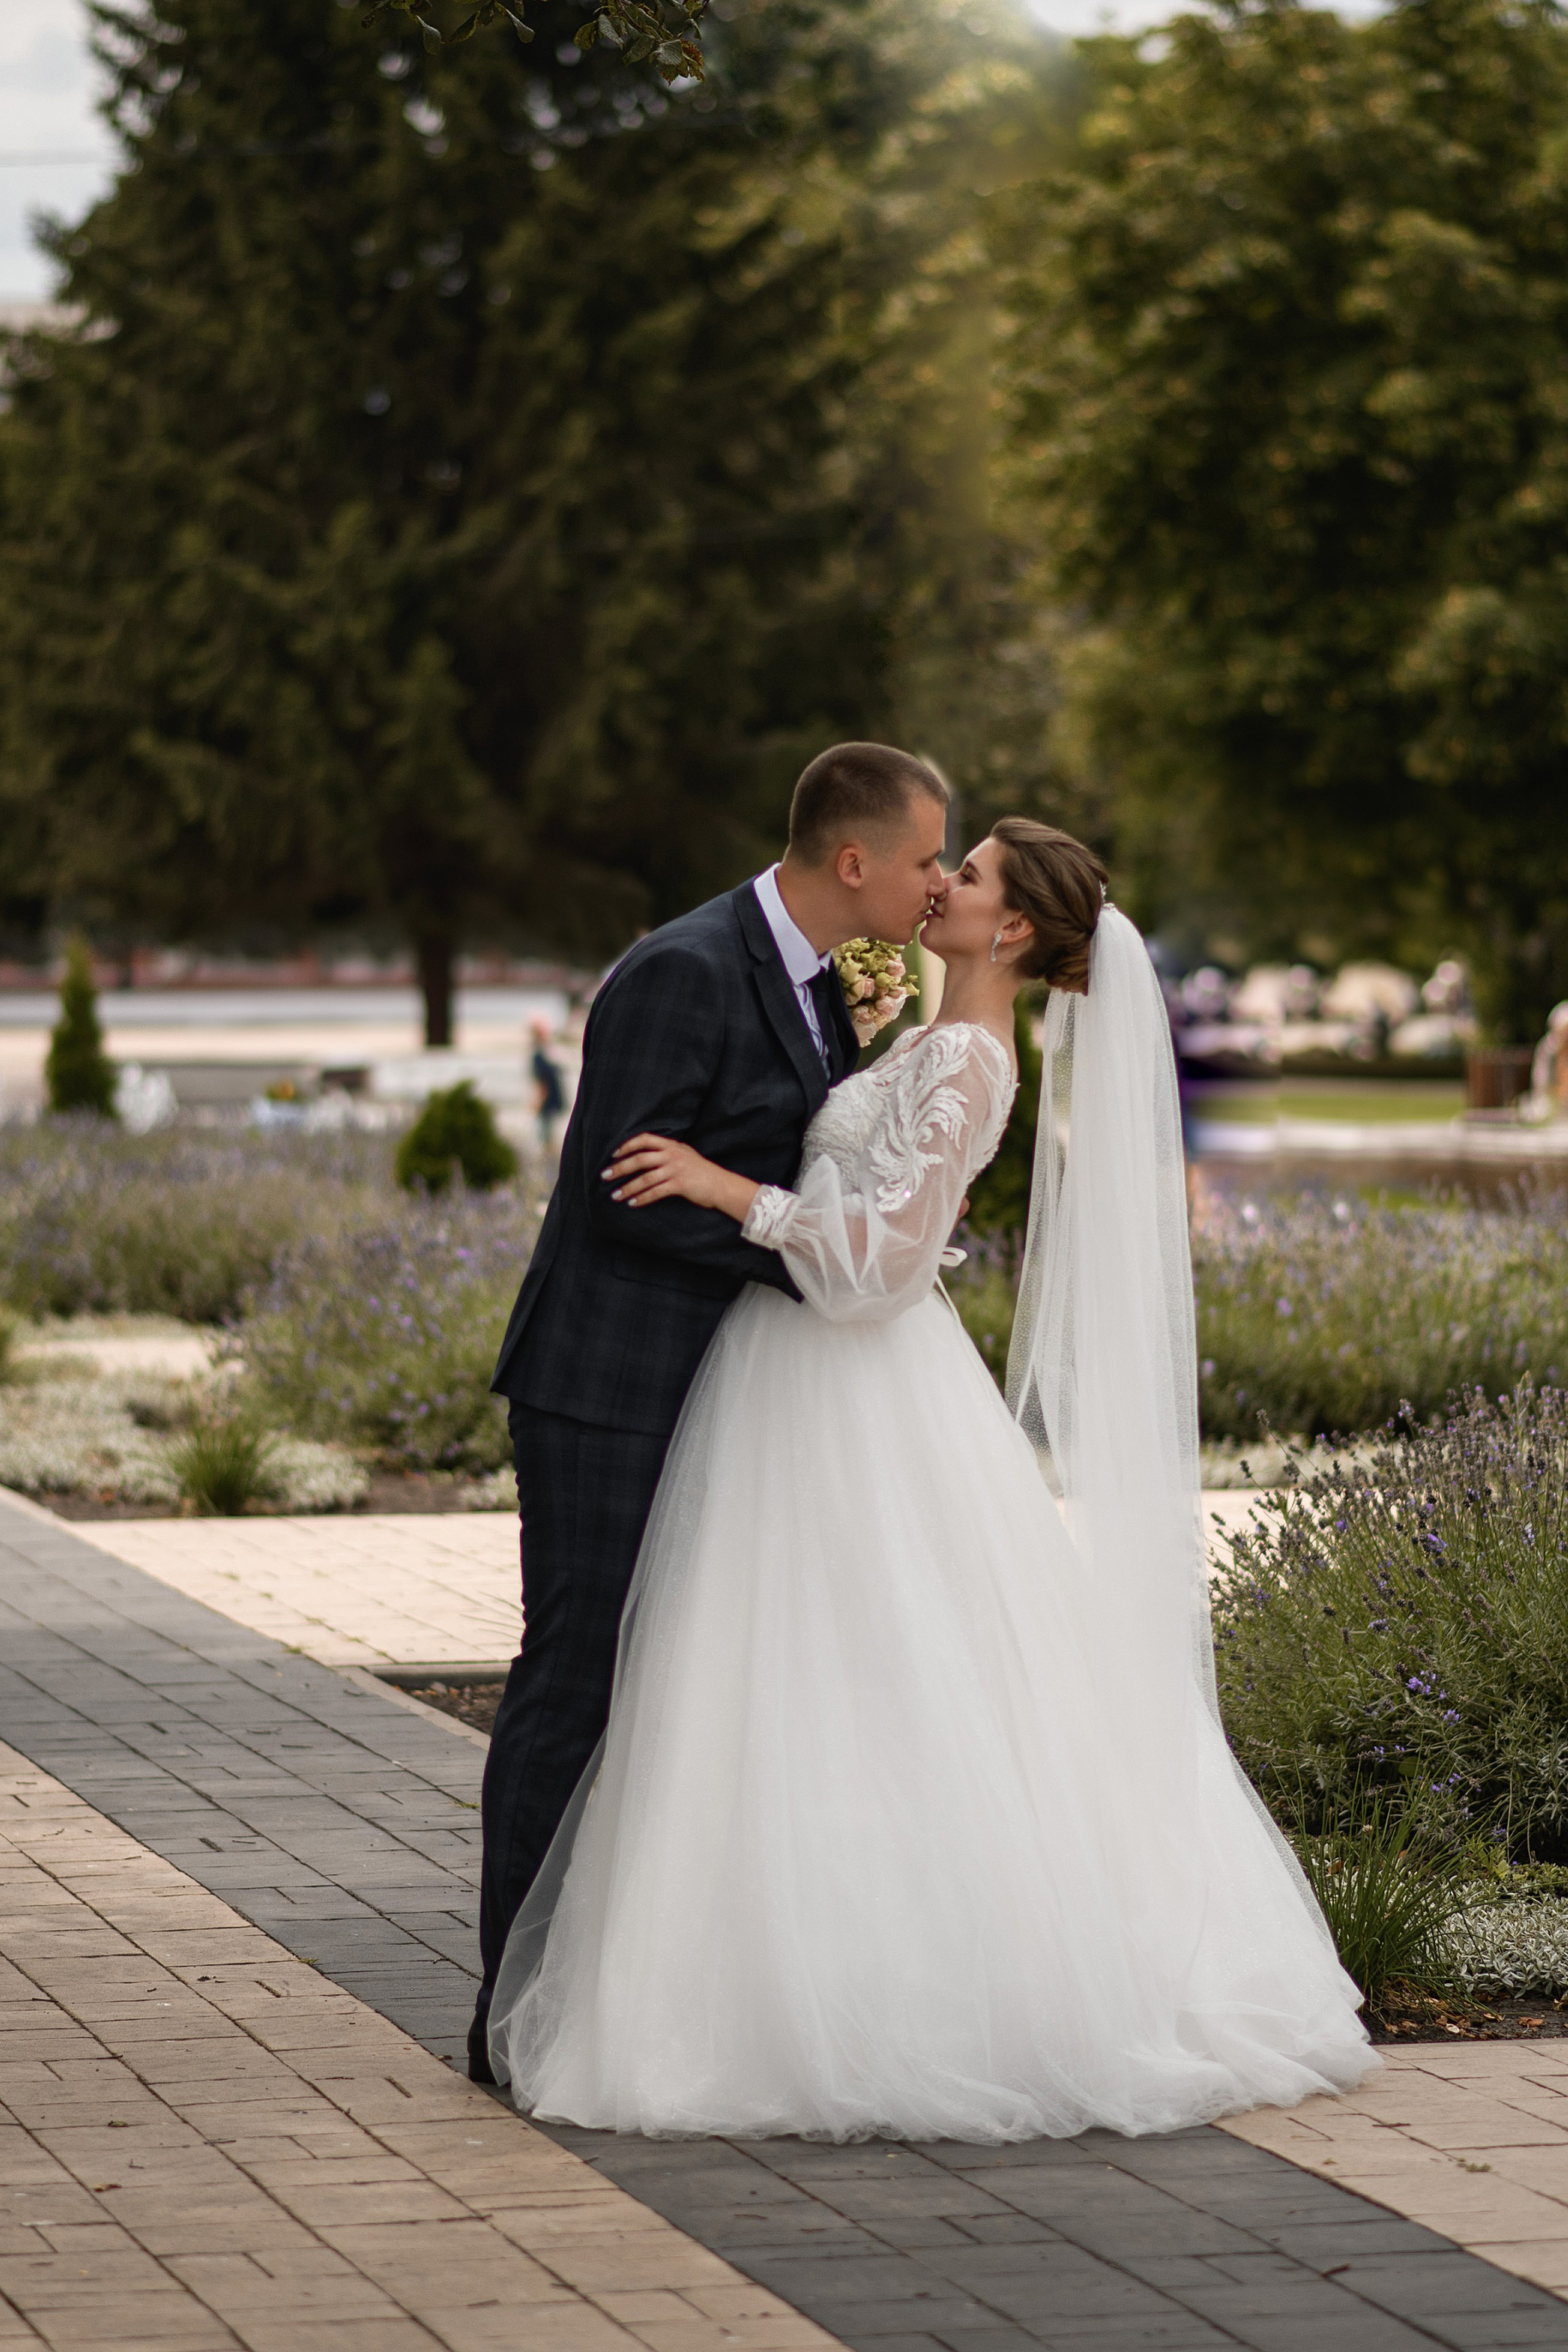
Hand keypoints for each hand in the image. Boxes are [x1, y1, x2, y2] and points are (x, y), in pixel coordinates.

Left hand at [604, 1133, 732, 1210]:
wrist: (721, 1184)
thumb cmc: (701, 1171)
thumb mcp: (684, 1154)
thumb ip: (667, 1151)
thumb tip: (644, 1153)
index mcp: (671, 1145)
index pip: (645, 1139)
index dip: (627, 1145)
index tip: (614, 1155)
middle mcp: (672, 1155)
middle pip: (640, 1159)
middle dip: (620, 1168)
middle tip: (604, 1176)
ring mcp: (676, 1169)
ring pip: (645, 1178)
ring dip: (628, 1187)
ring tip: (615, 1195)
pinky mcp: (680, 1184)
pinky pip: (656, 1192)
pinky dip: (642, 1198)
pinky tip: (632, 1203)